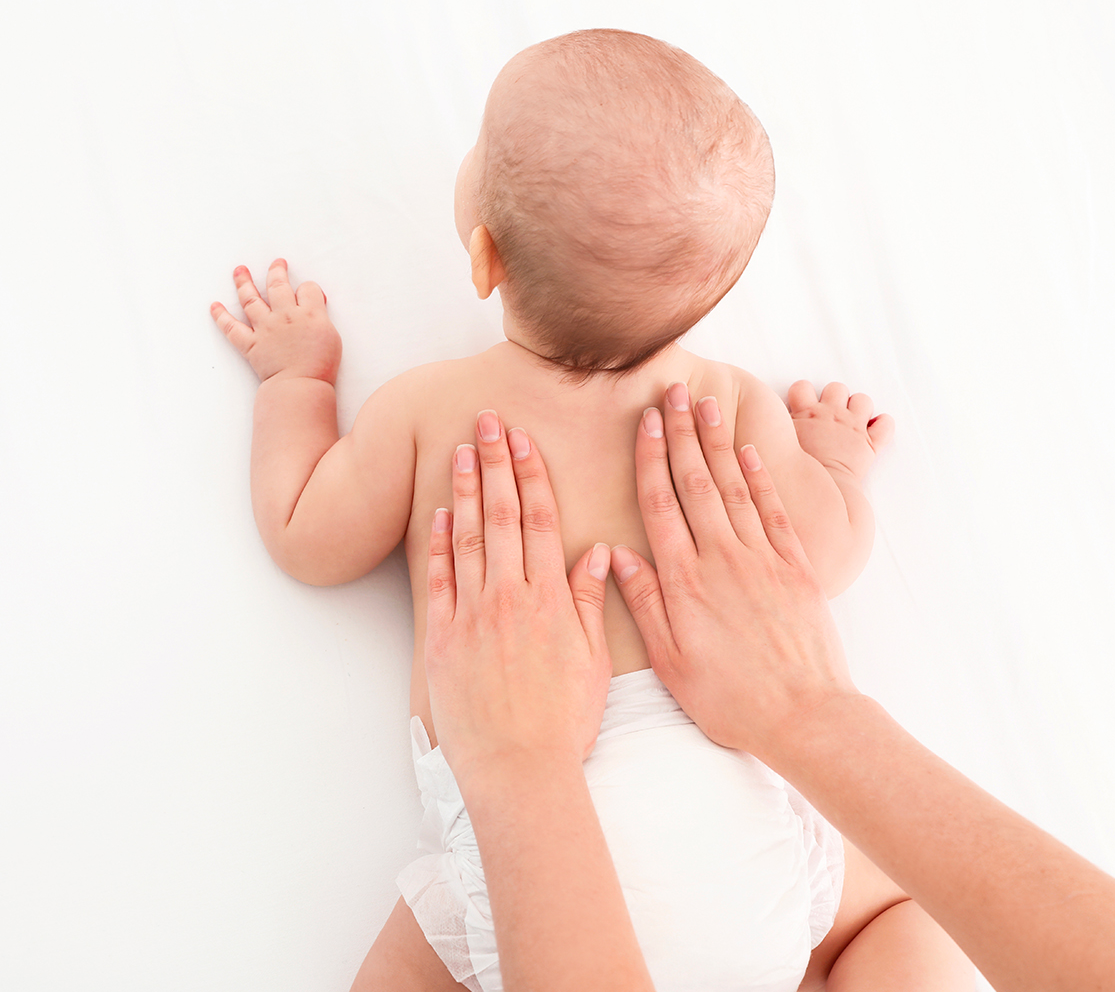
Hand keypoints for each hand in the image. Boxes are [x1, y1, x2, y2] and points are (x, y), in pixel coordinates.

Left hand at [210, 259, 341, 384]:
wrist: (301, 384)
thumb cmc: (321, 365)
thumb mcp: (333, 336)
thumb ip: (323, 316)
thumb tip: (316, 304)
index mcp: (309, 313)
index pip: (307, 289)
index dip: (308, 289)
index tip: (308, 293)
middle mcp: (285, 315)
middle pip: (277, 284)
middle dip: (276, 271)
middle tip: (276, 264)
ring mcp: (265, 328)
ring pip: (251, 298)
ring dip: (244, 282)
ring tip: (240, 270)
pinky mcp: (251, 344)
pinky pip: (231, 327)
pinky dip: (221, 316)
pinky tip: (215, 306)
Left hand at [424, 410, 612, 796]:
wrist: (518, 768)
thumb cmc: (563, 720)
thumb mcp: (592, 661)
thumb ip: (591, 602)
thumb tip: (599, 553)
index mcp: (549, 600)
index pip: (539, 521)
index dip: (531, 476)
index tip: (524, 441)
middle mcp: (509, 598)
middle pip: (501, 516)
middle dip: (495, 464)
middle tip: (487, 422)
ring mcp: (471, 616)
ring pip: (467, 538)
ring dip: (464, 490)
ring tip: (461, 451)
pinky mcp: (441, 639)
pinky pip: (438, 581)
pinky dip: (437, 545)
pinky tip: (438, 513)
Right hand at [609, 383, 858, 761]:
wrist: (802, 713)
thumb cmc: (730, 697)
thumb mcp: (671, 661)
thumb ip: (644, 604)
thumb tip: (620, 555)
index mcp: (685, 580)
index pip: (661, 504)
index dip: (652, 458)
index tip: (646, 422)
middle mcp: (722, 557)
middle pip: (696, 482)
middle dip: (683, 433)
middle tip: (673, 392)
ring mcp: (762, 558)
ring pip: (734, 487)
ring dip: (719, 443)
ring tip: (708, 405)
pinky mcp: (795, 567)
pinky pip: (774, 511)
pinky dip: (760, 478)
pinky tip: (749, 453)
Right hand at [788, 380, 893, 479]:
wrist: (821, 488)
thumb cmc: (798, 471)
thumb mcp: (779, 444)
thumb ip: (778, 428)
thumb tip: (769, 423)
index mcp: (807, 413)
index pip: (802, 387)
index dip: (803, 393)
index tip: (803, 404)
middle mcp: (832, 414)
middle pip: (836, 388)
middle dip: (834, 398)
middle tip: (830, 414)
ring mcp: (853, 427)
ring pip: (863, 400)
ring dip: (859, 408)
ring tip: (853, 420)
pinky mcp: (870, 443)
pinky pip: (886, 425)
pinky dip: (883, 425)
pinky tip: (875, 430)